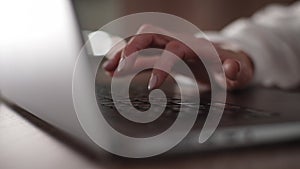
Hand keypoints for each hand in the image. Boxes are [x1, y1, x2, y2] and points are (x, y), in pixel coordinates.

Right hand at [103, 24, 253, 89]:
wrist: (228, 56)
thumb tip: (232, 69)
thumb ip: (236, 71)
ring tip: (109, 69)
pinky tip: (117, 68)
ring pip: (141, 41)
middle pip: (151, 35)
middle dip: (132, 50)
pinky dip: (128, 57)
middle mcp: (180, 41)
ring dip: (124, 52)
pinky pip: (142, 50)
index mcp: (197, 47)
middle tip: (118, 70)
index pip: (174, 50)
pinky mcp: (164, 51)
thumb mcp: (240, 70)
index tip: (153, 86)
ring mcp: (170, 44)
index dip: (161, 65)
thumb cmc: (231, 64)